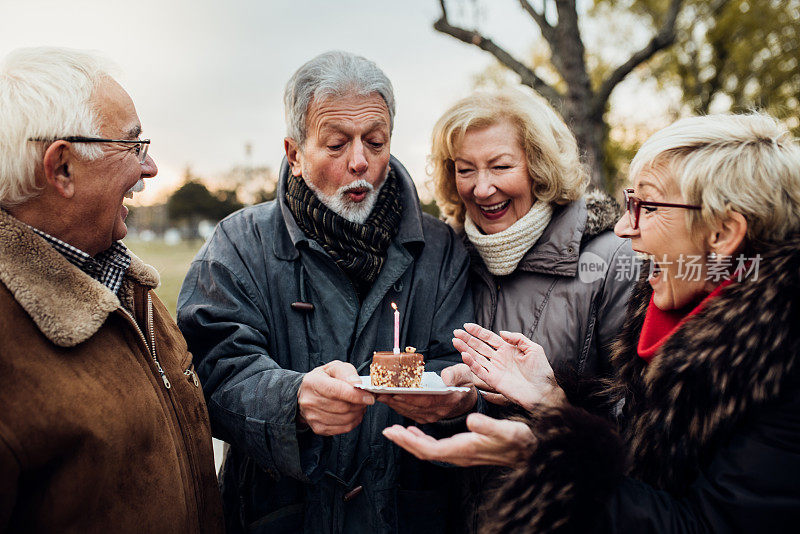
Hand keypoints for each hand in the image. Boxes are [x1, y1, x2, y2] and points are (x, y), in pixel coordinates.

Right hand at [297, 360, 374, 435]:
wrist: (308, 393)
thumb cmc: (325, 378)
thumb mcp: (334, 367)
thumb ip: (347, 372)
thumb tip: (357, 383)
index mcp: (313, 382)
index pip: (336, 391)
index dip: (356, 395)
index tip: (369, 397)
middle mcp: (309, 401)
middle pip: (342, 407)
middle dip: (359, 404)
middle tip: (366, 400)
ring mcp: (312, 417)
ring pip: (345, 419)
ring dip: (358, 413)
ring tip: (360, 405)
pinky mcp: (318, 428)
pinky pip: (343, 428)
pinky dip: (353, 422)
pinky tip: (354, 413)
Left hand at [375, 364, 477, 423]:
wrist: (465, 398)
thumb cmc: (463, 382)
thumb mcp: (464, 372)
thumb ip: (455, 374)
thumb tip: (446, 379)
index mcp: (450, 400)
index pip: (427, 400)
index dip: (411, 398)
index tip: (396, 393)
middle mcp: (440, 411)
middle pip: (414, 407)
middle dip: (396, 400)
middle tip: (380, 392)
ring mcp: (432, 416)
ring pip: (409, 412)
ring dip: (392, 404)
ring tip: (378, 395)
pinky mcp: (425, 418)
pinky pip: (409, 414)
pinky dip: (396, 407)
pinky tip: (386, 400)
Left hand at [382, 413, 533, 466]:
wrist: (529, 451)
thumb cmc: (519, 441)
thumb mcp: (507, 431)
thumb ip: (489, 427)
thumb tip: (471, 421)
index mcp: (464, 449)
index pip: (429, 450)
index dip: (409, 442)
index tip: (393, 432)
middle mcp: (459, 454)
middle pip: (424, 451)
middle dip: (404, 441)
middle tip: (387, 431)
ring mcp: (460, 453)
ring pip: (429, 450)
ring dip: (411, 440)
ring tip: (397, 431)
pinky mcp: (463, 449)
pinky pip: (436, 447)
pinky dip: (422, 439)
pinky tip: (417, 431)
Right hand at [453, 323, 565, 410]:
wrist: (544, 392)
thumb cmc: (541, 372)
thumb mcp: (533, 348)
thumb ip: (518, 338)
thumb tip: (501, 332)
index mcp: (507, 350)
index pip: (489, 338)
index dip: (478, 331)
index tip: (467, 325)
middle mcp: (499, 359)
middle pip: (479, 346)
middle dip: (467, 339)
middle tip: (456, 332)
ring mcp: (495, 370)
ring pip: (476, 357)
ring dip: (465, 349)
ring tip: (455, 341)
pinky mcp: (494, 381)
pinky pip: (480, 371)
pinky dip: (472, 364)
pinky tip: (464, 355)